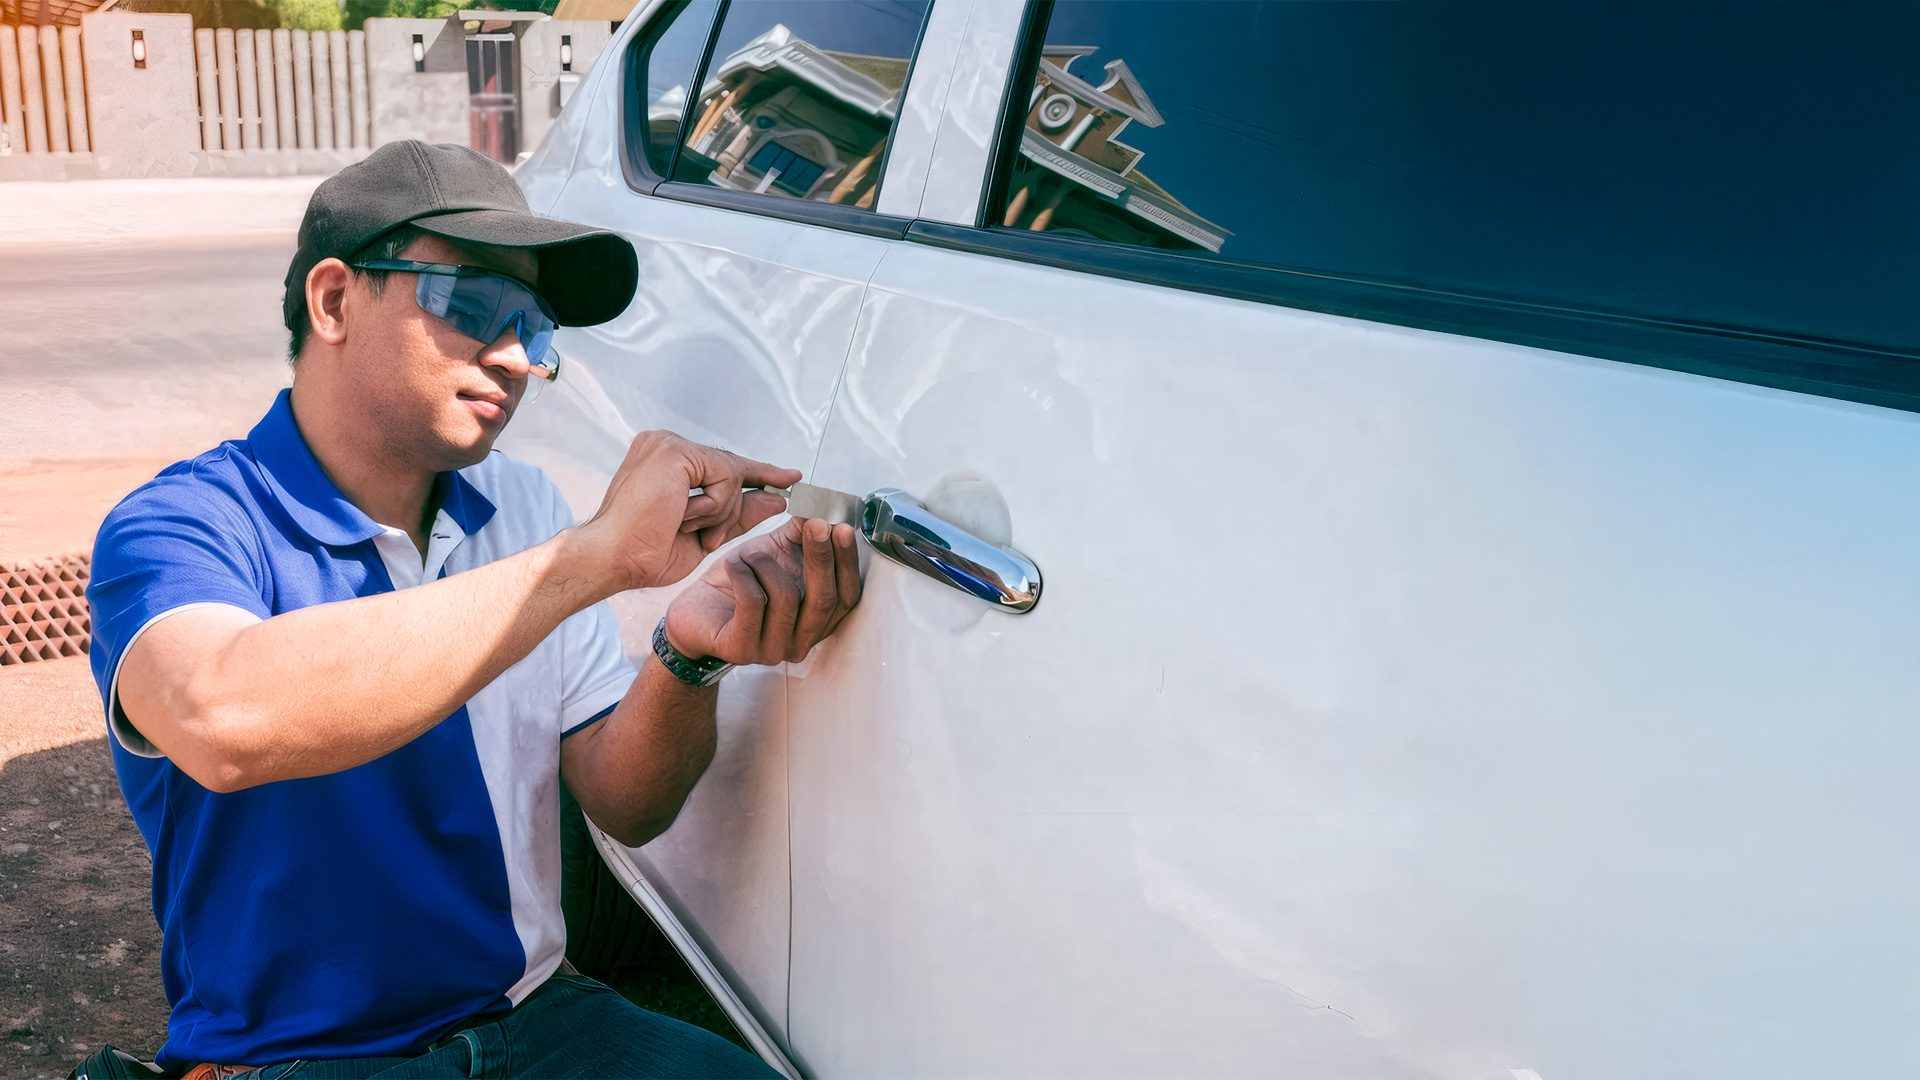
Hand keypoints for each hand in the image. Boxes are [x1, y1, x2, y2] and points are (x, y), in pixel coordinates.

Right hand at [574, 431, 799, 592]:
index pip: (721, 464)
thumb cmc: (645, 553)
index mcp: (665, 460)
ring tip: (682, 526)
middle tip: (695, 524)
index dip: (758, 473)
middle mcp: (665, 444)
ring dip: (718, 513)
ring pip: (732, 474)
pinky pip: (726, 478)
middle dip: (733, 505)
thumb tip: (777, 498)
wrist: (612, 560)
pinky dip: (713, 507)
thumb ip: (739, 513)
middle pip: (731, 468)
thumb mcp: (705, 533)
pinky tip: (682, 516)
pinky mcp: (675, 451)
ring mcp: (668, 443)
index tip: (789, 478)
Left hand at [663, 516, 862, 665]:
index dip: (847, 562)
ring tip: (747, 555)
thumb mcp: (774, 554)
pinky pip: (753, 603)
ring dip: (766, 565)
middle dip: (821, 558)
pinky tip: (733, 566)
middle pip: (825, 601)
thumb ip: (800, 536)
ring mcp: (772, 651)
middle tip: (815, 524)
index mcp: (816, 622)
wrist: (694, 611)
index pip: (847, 596)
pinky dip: (743, 575)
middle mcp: (800, 642)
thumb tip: (822, 510)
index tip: (843, 528)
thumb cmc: (737, 585)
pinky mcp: (742, 650)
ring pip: (787, 598)